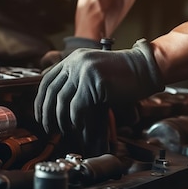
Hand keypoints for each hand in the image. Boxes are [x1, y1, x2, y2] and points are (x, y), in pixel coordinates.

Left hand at [34, 38, 163, 134]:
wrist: (146, 68)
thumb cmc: (124, 76)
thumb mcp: (96, 74)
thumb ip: (78, 83)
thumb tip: (60, 107)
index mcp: (74, 58)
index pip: (48, 80)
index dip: (41, 100)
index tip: (41, 115)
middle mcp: (76, 62)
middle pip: (51, 91)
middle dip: (46, 113)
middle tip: (48, 128)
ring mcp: (84, 71)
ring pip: (62, 101)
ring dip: (61, 120)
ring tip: (64, 130)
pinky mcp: (94, 82)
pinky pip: (77, 106)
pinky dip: (75, 120)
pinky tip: (78, 126)